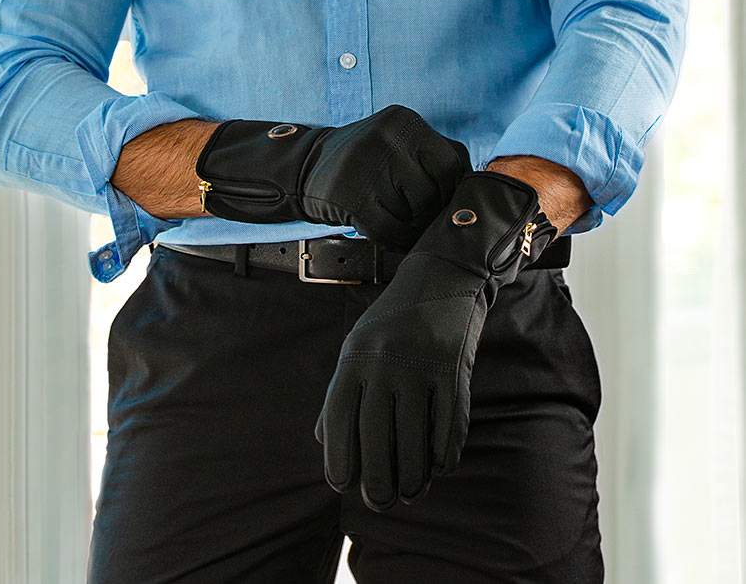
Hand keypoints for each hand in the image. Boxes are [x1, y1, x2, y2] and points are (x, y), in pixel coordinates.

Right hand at [195, 104, 470, 250]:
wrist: (306, 168)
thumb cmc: (364, 161)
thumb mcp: (397, 142)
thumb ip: (433, 156)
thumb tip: (474, 187)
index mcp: (404, 122)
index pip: (452, 164)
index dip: (453, 190)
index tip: (445, 203)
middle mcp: (387, 139)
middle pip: (435, 192)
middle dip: (432, 212)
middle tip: (422, 220)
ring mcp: (367, 168)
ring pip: (414, 214)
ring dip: (414, 228)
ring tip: (404, 225)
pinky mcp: (351, 198)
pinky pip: (390, 231)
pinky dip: (396, 240)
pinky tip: (391, 236)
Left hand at [314, 171, 556, 510]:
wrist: (443, 279)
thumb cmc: (392, 322)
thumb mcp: (356, 346)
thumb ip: (340, 393)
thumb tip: (327, 445)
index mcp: (355, 356)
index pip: (339, 418)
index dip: (339, 457)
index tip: (343, 485)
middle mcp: (385, 361)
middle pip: (377, 436)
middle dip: (376, 479)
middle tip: (379, 502)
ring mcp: (422, 365)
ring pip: (415, 438)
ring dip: (412, 475)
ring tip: (409, 493)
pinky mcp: (454, 370)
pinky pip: (449, 424)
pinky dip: (444, 454)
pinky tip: (438, 469)